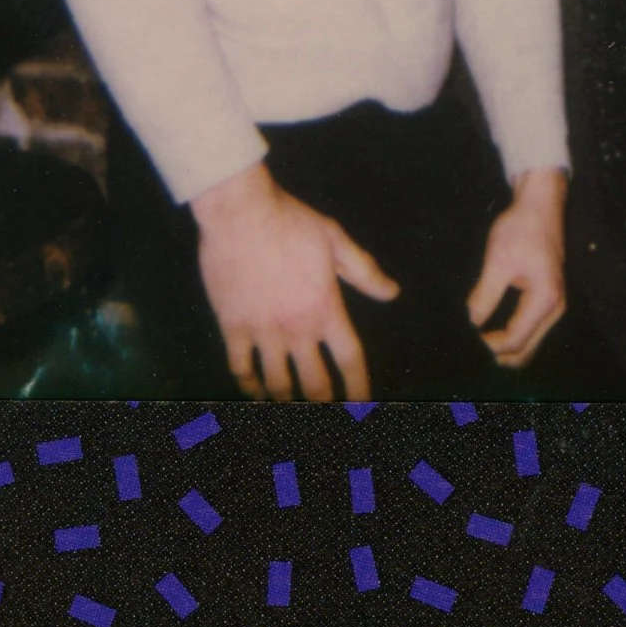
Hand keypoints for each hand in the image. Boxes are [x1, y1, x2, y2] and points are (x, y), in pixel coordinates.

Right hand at [190, 161, 399, 401]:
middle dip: (323, 405)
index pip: (350, 361)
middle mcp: (297, 327)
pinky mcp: (233, 326)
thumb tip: (392, 292)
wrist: (241, 212)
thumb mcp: (335, 239)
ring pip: (278, 384)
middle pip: (315, 385)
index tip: (362, 407)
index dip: (358, 389)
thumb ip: (364, 271)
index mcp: (326, 308)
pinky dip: (249, 385)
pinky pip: (241, 368)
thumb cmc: (290, 220)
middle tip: (327, 414)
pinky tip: (255, 392)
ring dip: (287, 401)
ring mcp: (263, 330)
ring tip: (292, 409)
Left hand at [467, 168, 567, 368]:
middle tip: (471, 348)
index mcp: (545, 299)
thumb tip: (472, 323)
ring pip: (530, 342)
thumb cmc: (521, 229)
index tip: (467, 340)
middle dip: (499, 354)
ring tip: (479, 341)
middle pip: (526, 350)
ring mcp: (555, 304)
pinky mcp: (550, 298)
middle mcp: (555, 307)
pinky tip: (493, 331)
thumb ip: (485, 296)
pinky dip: (514, 335)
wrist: (540, 205)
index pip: (515, 339)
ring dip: (506, 347)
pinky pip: (532, 329)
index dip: (489, 346)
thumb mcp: (498, 261)